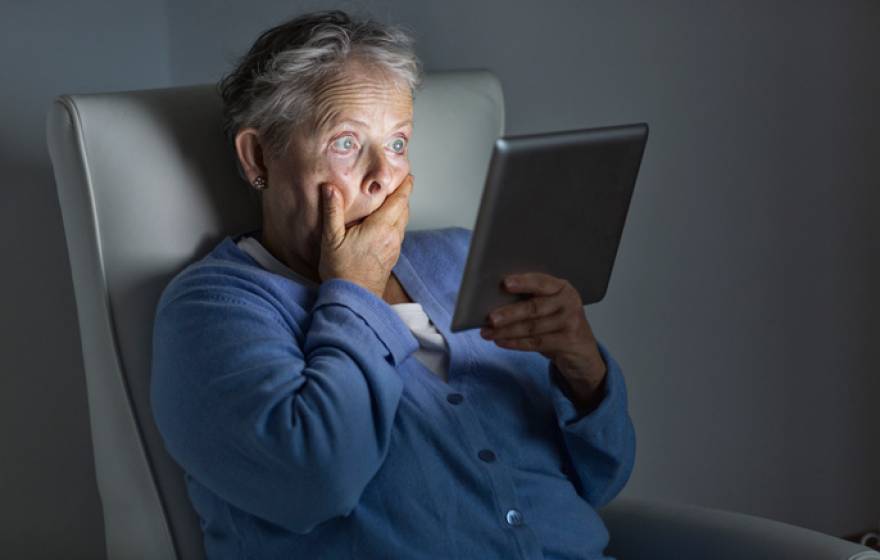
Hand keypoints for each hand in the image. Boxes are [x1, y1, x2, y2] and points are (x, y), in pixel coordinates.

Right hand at [318, 174, 413, 298]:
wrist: (354, 298)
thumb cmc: (342, 271)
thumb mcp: (331, 239)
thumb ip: (332, 211)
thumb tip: (330, 188)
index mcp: (380, 228)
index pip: (399, 201)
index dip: (404, 186)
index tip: (406, 175)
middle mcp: (392, 236)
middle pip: (404, 209)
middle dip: (402, 195)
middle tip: (396, 183)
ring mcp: (394, 247)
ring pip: (402, 221)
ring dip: (399, 209)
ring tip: (389, 199)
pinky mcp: (392, 256)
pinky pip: (398, 233)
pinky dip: (395, 222)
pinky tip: (383, 222)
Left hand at [479, 272, 607, 405]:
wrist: (581, 351)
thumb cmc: (557, 324)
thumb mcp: (548, 307)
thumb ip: (529, 300)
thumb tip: (492, 300)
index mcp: (561, 287)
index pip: (541, 282)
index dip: (522, 283)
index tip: (505, 283)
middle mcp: (569, 302)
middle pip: (535, 307)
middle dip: (509, 313)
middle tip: (490, 317)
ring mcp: (571, 322)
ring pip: (533, 327)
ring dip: (506, 331)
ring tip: (487, 332)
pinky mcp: (568, 342)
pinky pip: (537, 343)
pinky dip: (516, 343)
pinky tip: (501, 342)